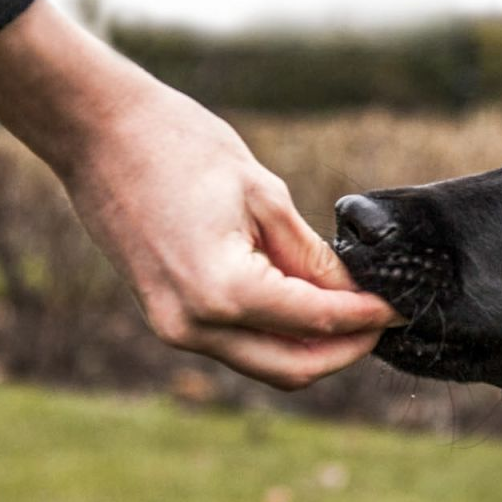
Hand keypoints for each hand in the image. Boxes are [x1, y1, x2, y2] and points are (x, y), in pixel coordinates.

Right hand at [0, 0, 397, 388]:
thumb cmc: (177, 146)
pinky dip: (276, 334)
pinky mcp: (167, 318)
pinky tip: (304, 301)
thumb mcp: (263, 193)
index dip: (369, 317)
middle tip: (382, 318)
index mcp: (223, 290)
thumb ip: (309, 254)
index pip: (318, 321)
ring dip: (312, 347)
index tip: (404, 308)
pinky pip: (237, 345)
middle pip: (294, 368)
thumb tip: (352, 291)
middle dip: (346, 348)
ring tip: (350, 310)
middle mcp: (196, 325)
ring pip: (265, 364)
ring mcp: (176, 328)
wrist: (98, 134)